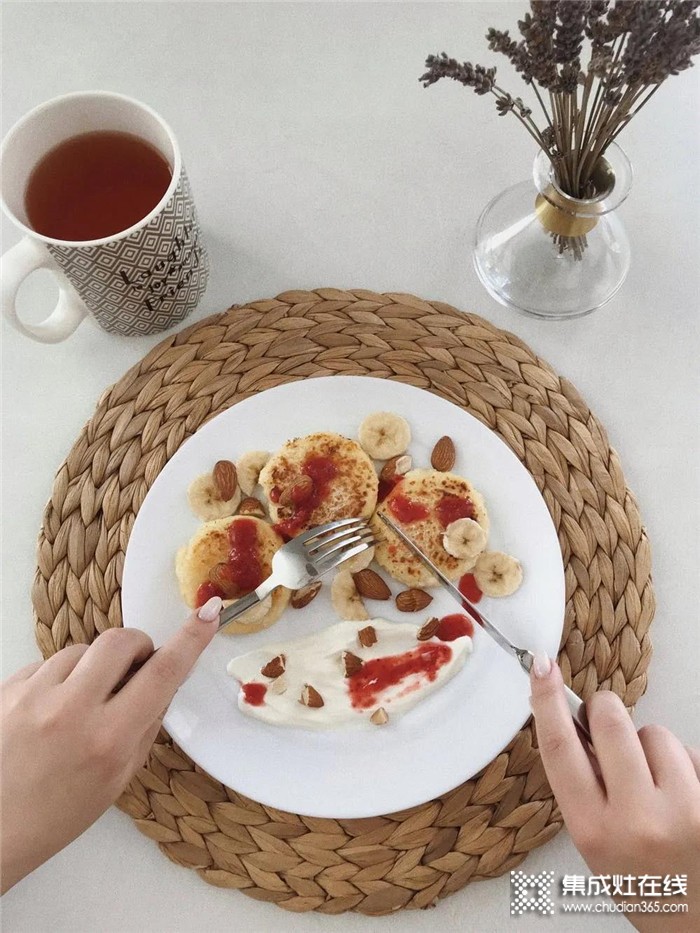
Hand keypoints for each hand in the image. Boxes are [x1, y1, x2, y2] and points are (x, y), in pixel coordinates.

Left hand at [0, 596, 221, 892]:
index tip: (208, 614)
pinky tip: (52, 710)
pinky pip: (47, 663)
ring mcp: (32, 697)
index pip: (162, 673)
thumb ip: (146, 724)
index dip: (191, 639)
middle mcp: (70, 711)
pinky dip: (59, 678)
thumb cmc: (58, 814)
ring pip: (82, 649)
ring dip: (93, 666)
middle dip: (136, 648)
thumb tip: (164, 680)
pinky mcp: (7, 690)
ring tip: (81, 704)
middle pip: (121, 641)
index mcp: (108, 740)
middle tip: (134, 669)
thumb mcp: (119, 777)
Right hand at [530, 656, 699, 930]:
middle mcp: (638, 820)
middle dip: (605, 712)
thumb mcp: (595, 844)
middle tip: (606, 724)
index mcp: (594, 830)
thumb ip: (582, 787)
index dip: (547, 701)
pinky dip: (686, 764)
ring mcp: (685, 812)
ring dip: (652, 746)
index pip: (560, 748)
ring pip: (656, 733)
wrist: (697, 925)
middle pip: (610, 723)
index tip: (542, 668)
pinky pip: (692, 752)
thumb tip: (575, 725)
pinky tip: (684, 796)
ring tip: (657, 785)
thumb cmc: (645, 888)